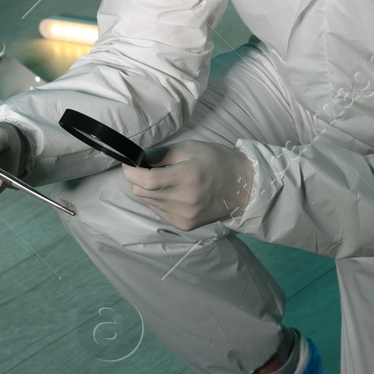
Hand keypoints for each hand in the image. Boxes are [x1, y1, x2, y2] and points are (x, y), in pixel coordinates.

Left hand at [122, 139, 254, 230]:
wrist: (244, 188)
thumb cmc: (217, 162)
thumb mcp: (190, 148)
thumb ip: (161, 154)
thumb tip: (137, 159)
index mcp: (186, 178)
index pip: (145, 180)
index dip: (132, 171)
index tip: (130, 163)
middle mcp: (183, 201)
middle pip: (141, 192)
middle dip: (140, 179)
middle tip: (154, 169)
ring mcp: (183, 216)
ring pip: (148, 202)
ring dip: (150, 191)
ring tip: (171, 181)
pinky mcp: (183, 225)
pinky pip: (158, 211)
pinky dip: (160, 201)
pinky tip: (176, 193)